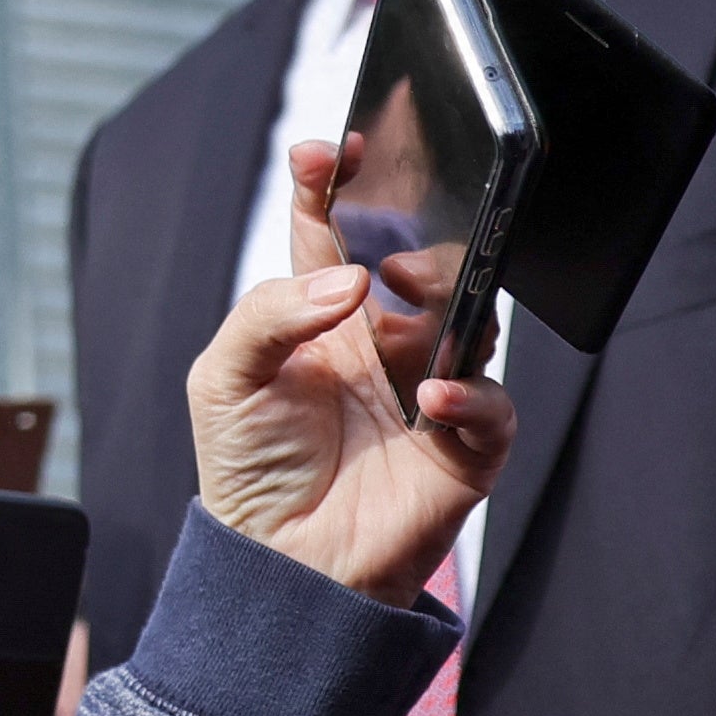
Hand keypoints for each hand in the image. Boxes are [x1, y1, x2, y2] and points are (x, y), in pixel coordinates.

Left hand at [188, 139, 511, 602]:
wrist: (279, 565)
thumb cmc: (249, 469)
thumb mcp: (223, 378)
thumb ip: (268, 315)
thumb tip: (344, 282)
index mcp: (319, 318)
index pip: (329, 234)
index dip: (331, 186)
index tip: (331, 150)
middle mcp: (380, 344)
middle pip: (416, 265)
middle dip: (413, 242)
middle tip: (389, 257)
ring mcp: (426, 388)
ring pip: (469, 318)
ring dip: (449, 301)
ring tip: (408, 301)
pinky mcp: (461, 444)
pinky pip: (491, 403)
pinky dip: (473, 393)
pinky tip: (435, 395)